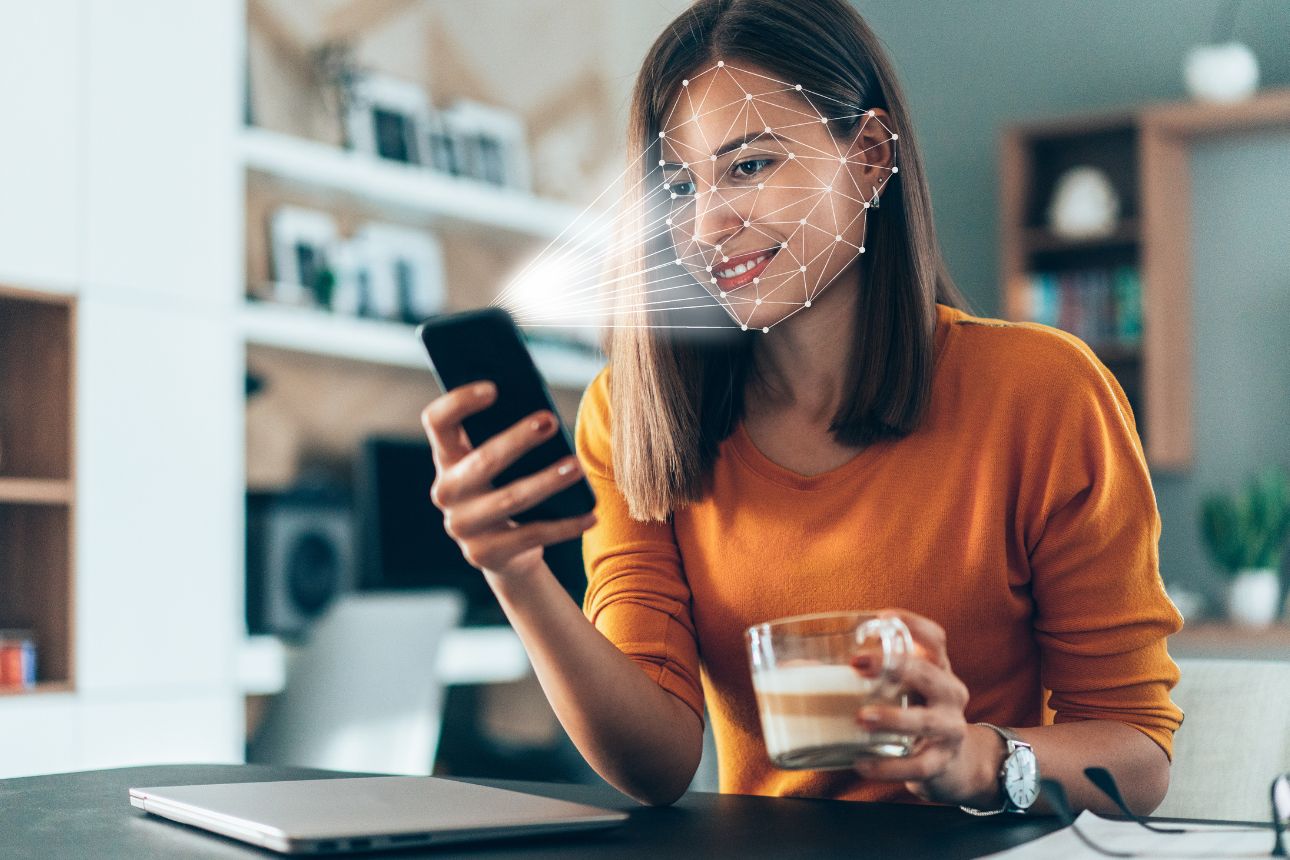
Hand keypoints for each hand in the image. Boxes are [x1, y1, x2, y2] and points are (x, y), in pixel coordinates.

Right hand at [420, 380, 596, 579]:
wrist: (505, 551)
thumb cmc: (508, 486)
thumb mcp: (504, 462)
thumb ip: (509, 434)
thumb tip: (544, 415)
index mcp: (447, 457)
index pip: (437, 421)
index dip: (459, 402)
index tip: (494, 388)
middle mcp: (446, 491)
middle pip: (481, 461)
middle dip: (517, 440)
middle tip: (550, 421)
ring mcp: (462, 526)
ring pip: (510, 499)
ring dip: (546, 481)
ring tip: (577, 467)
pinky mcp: (485, 554)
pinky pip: (532, 536)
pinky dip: (566, 526)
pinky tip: (591, 515)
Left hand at [850, 609, 1001, 806]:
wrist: (951, 762)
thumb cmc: (912, 712)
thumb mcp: (900, 689)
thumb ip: (864, 675)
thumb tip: (794, 669)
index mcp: (938, 669)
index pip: (935, 639)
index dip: (913, 625)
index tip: (884, 617)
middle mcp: (950, 693)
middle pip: (929, 673)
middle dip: (894, 666)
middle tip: (857, 663)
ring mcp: (950, 728)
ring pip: (926, 721)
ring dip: (894, 717)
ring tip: (862, 717)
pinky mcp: (942, 761)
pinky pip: (918, 765)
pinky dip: (890, 767)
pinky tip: (863, 764)